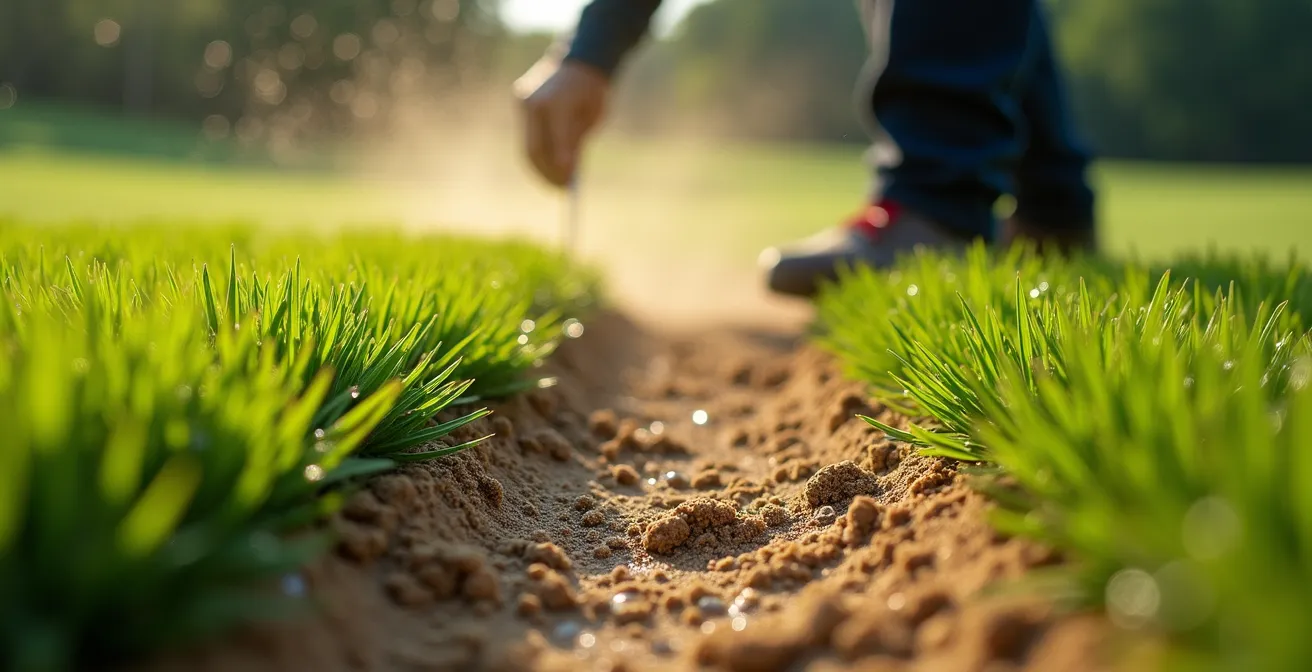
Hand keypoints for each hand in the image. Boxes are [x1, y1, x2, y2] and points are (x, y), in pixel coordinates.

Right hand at [514, 57, 609, 186]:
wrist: (580, 59)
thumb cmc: (592, 91)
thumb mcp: (591, 118)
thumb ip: (576, 141)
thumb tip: (565, 171)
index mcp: (556, 102)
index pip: (555, 141)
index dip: (559, 165)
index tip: (567, 184)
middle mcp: (533, 101)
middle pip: (534, 148)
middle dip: (546, 172)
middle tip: (559, 189)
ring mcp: (523, 101)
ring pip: (527, 145)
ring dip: (539, 168)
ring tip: (554, 184)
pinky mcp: (520, 103)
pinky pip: (527, 135)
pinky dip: (537, 154)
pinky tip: (547, 169)